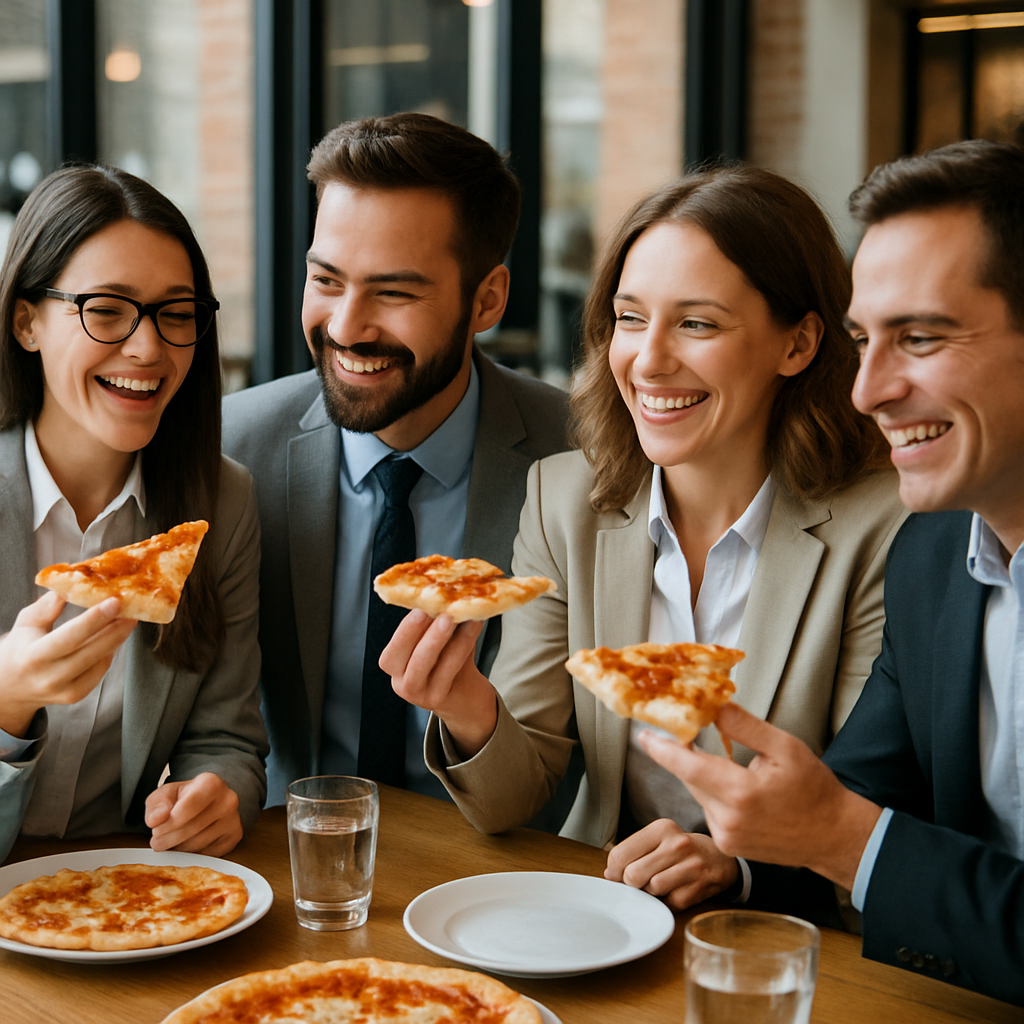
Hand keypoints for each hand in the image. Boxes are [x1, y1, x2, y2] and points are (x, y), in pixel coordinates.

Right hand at [0, 592, 136, 737]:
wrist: (10, 688)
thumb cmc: (21, 648)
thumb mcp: (26, 624)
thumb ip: (46, 608)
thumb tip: (68, 588)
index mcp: (33, 657)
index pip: (69, 637)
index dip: (94, 620)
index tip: (115, 602)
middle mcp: (49, 677)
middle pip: (91, 651)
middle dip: (116, 628)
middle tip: (133, 608)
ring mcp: (64, 691)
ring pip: (100, 661)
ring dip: (117, 638)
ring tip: (128, 618)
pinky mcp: (76, 696)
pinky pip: (100, 670)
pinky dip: (109, 652)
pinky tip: (114, 636)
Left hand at [146, 772, 242, 855]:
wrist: (207, 801)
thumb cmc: (185, 797)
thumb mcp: (166, 794)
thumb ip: (157, 804)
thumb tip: (155, 820)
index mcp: (211, 783)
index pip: (187, 808)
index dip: (168, 824)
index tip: (155, 830)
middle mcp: (228, 800)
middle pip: (192, 828)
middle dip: (169, 839)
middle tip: (157, 841)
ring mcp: (234, 820)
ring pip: (199, 844)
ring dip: (179, 847)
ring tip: (172, 841)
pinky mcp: (235, 837)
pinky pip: (207, 854)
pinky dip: (193, 853)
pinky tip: (188, 843)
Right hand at [379, 610, 497, 758]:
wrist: (465, 697)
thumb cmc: (447, 661)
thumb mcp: (435, 641)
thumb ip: (433, 623)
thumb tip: (444, 592)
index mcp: (393, 665)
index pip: (392, 651)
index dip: (405, 630)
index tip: (420, 608)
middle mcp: (401, 683)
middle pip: (405, 659)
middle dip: (421, 634)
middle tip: (439, 613)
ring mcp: (419, 695)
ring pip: (428, 664)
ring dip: (446, 638)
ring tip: (462, 618)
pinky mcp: (440, 698)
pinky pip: (450, 669)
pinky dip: (463, 645)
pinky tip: (473, 627)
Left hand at [605, 819, 738, 908]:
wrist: (718, 859)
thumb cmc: (679, 850)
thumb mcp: (657, 840)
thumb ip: (632, 852)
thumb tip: (609, 875)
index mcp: (662, 829)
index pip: (620, 854)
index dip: (614, 870)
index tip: (618, 873)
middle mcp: (677, 845)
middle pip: (633, 875)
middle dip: (632, 882)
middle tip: (640, 879)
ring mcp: (690, 867)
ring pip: (651, 889)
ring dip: (651, 891)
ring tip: (660, 882)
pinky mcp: (698, 889)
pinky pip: (668, 902)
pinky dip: (667, 901)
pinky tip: (675, 889)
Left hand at [638, 703, 881, 890]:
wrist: (832, 836)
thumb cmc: (813, 789)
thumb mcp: (785, 747)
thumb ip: (745, 727)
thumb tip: (713, 707)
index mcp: (740, 793)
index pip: (688, 766)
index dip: (662, 749)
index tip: (642, 734)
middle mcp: (727, 819)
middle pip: (690, 777)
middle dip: (684, 753)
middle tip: (684, 730)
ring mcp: (725, 836)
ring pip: (697, 792)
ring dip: (701, 773)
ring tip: (728, 763)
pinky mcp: (726, 844)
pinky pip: (707, 808)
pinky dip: (712, 792)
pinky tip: (735, 786)